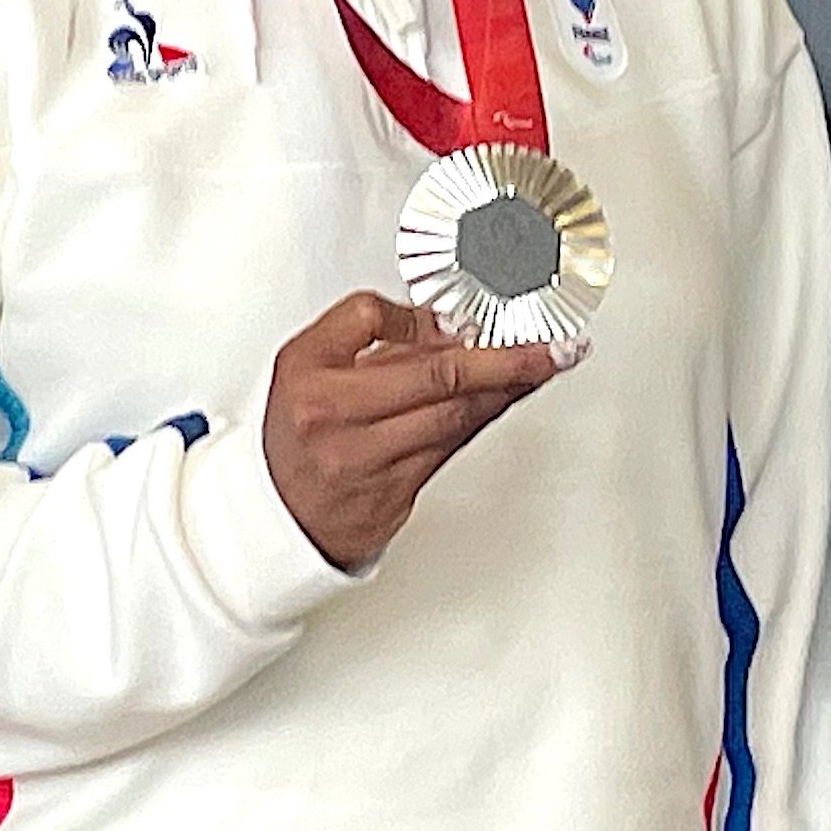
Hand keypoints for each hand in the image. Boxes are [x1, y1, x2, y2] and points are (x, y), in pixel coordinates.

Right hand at [260, 292, 572, 569]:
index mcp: (308, 374)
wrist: (280, 516)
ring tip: (545, 364)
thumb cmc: (299, 434)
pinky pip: (453, 446)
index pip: (367, 317)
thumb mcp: (308, 368)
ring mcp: (367, 458)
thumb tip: (444, 323)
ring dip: (507, 387)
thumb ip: (371, 339)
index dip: (418, 314)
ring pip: (454, 415)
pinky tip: (510, 397)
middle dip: (502, 357)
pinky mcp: (394, 491)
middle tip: (550, 345)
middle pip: (434, 374)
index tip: (455, 316)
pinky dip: (486, 417)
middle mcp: (335, 415)